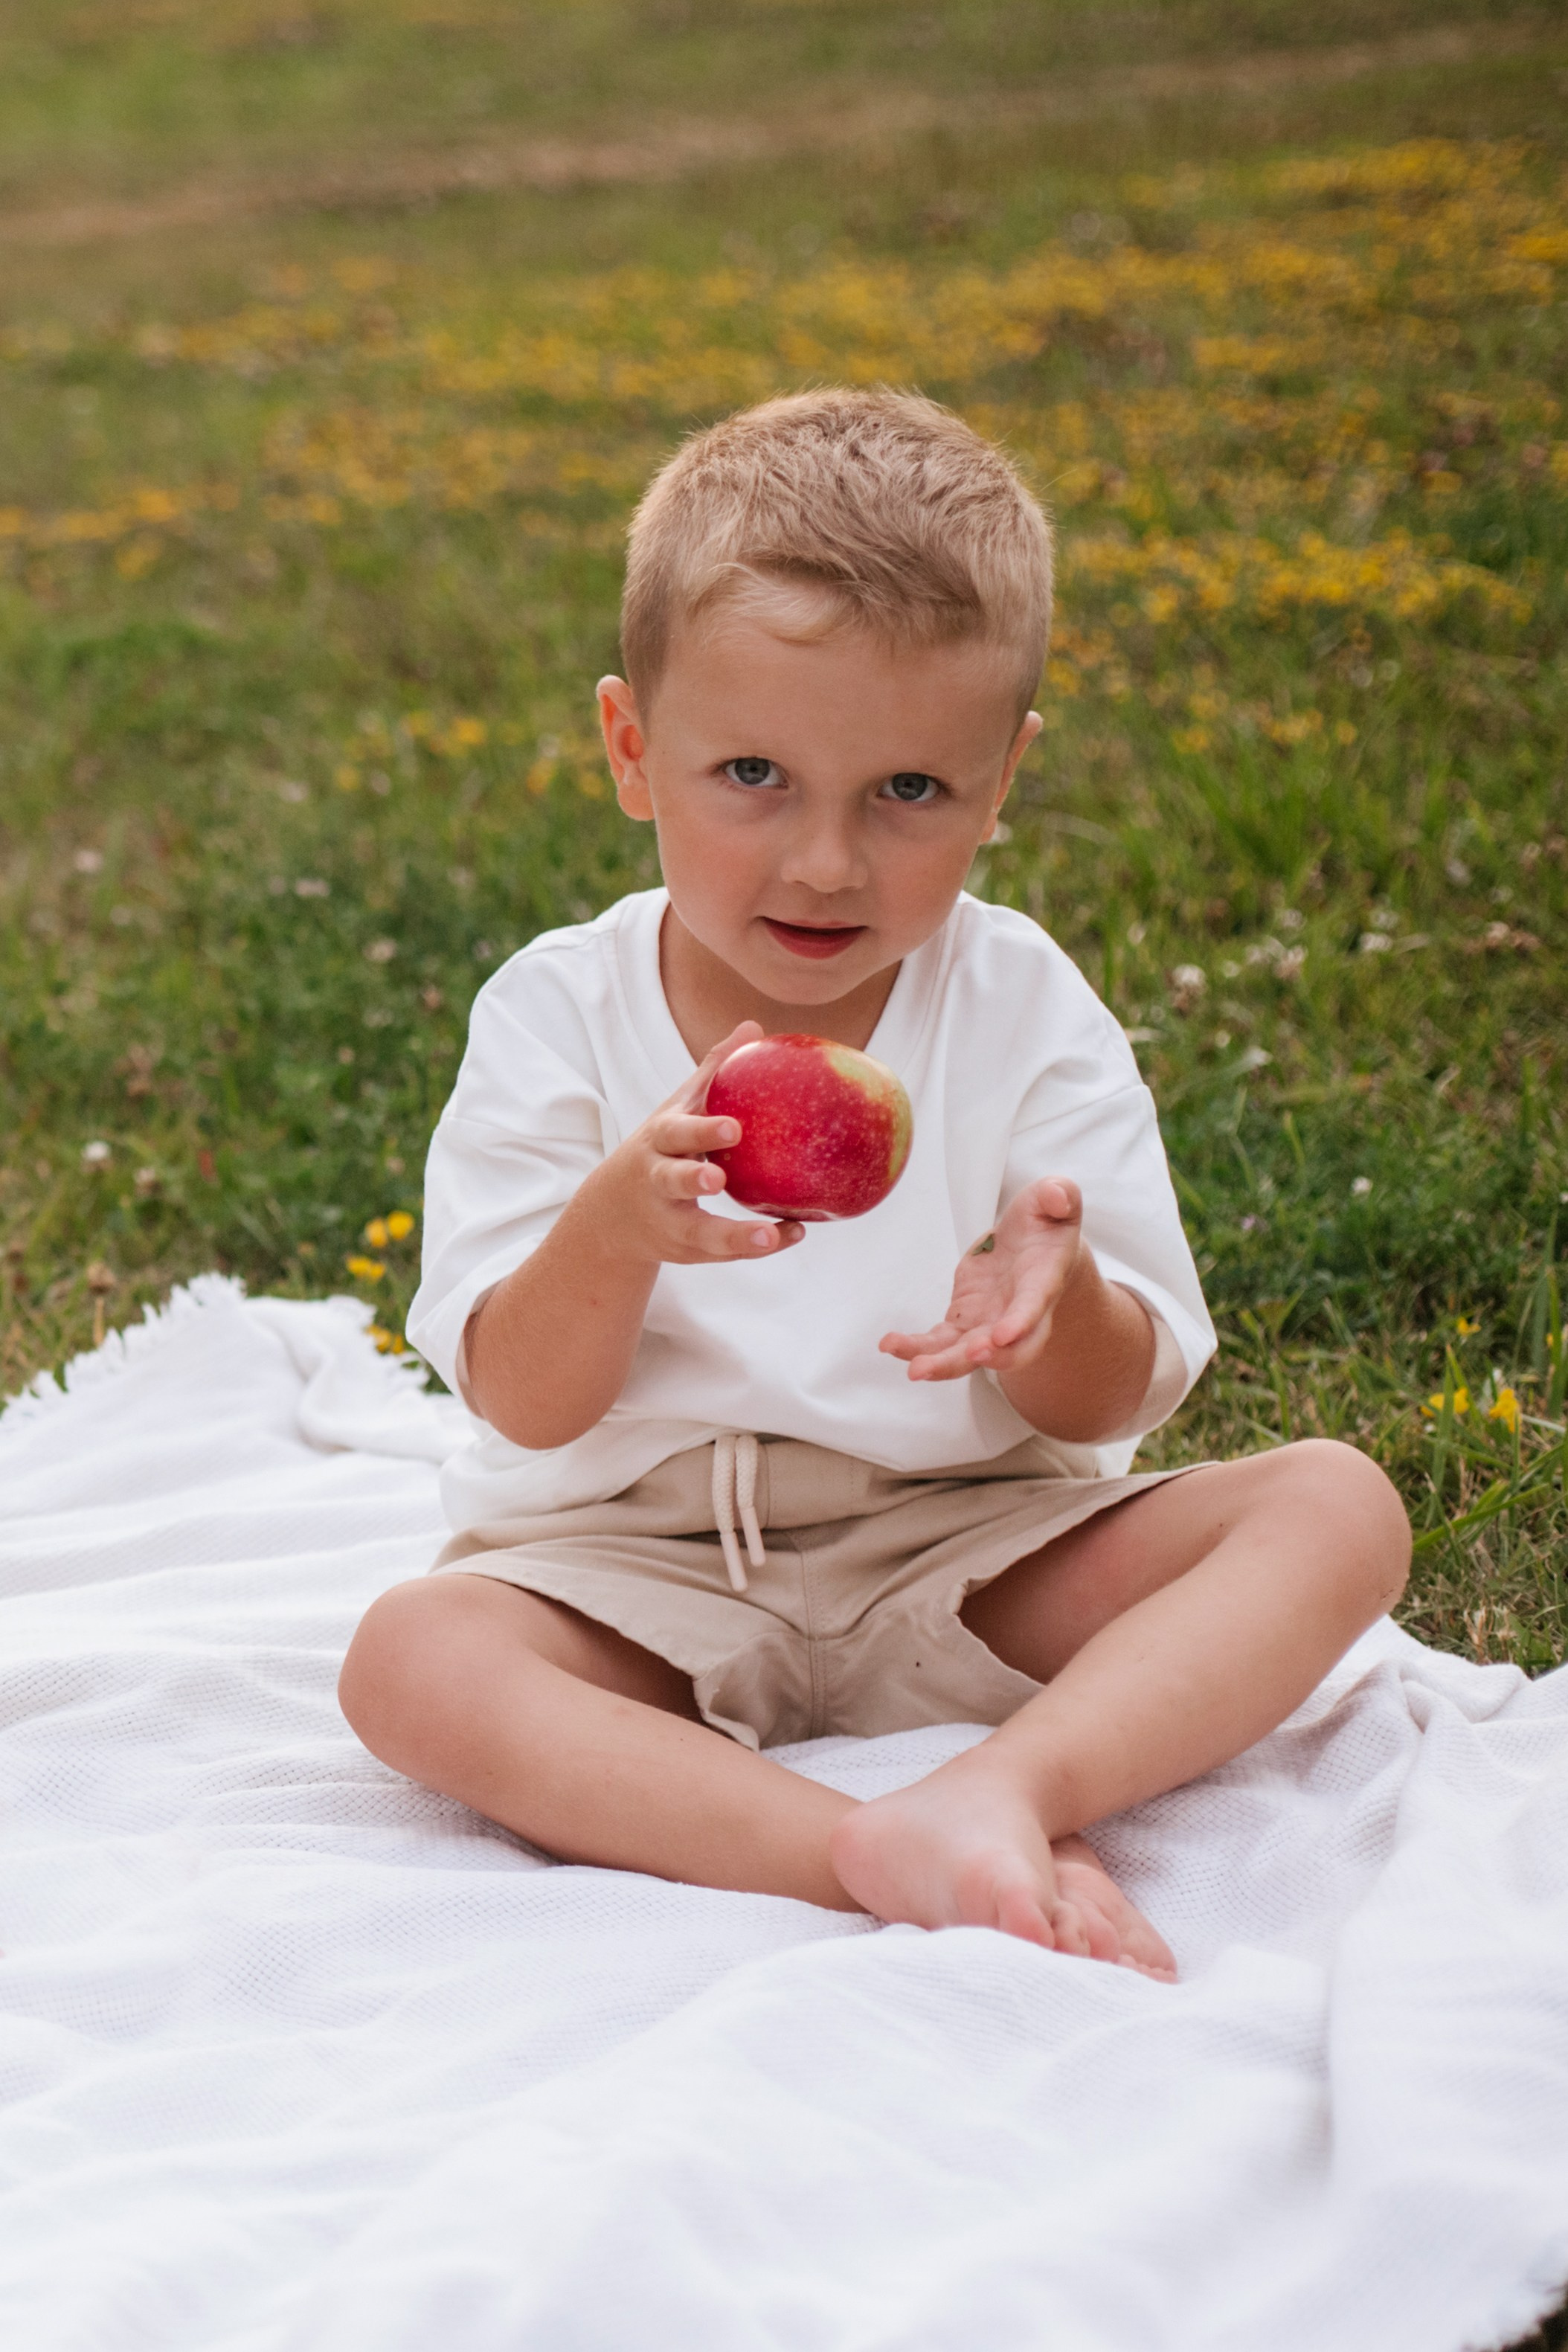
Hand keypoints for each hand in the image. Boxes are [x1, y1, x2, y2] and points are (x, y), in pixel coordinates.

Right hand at [589, 1021, 805, 1267]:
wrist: (612, 1214)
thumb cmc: (660, 1148)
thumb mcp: (677, 1110)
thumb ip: (712, 1073)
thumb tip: (752, 1026)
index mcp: (659, 1142)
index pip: (677, 1133)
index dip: (701, 1131)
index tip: (733, 1128)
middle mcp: (658, 1182)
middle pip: (672, 1181)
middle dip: (693, 1180)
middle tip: (719, 1181)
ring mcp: (669, 1220)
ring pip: (698, 1232)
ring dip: (733, 1235)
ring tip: (769, 1235)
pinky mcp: (685, 1249)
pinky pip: (721, 1251)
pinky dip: (753, 1247)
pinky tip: (789, 1235)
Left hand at [880, 1178, 1083, 1380]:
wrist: (1035, 1246)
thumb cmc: (1046, 1224)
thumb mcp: (1056, 1199)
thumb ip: (1059, 1196)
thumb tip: (1056, 1197)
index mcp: (1042, 1283)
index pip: (1033, 1307)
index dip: (1020, 1323)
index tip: (1002, 1336)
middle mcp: (1017, 1314)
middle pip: (1006, 1349)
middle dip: (986, 1356)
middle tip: (968, 1357)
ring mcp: (988, 1322)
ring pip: (967, 1354)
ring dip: (942, 1364)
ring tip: (915, 1369)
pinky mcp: (964, 1321)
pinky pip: (939, 1342)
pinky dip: (916, 1348)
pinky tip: (890, 1346)